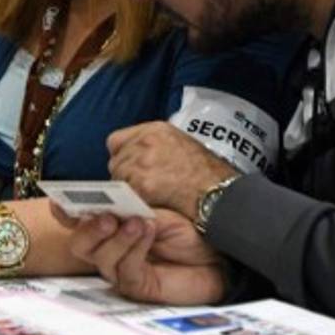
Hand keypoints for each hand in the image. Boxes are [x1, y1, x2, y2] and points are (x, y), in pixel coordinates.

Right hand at [67, 208, 225, 304]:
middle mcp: (110, 248)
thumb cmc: (188, 228)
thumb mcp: (157, 209)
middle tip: (107, 215)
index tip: (60, 202)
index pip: (79, 220)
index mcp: (111, 225)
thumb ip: (130, 207)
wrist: (218, 252)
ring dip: (117, 238)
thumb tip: (107, 201)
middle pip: (80, 244)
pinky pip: (124, 270)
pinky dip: (134, 249)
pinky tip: (148, 232)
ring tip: (139, 222)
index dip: (66, 212)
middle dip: (88, 228)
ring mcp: (121, 269)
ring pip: (100, 258)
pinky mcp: (136, 286)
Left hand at [108, 122, 235, 218]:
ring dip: (129, 190)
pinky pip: (127, 196)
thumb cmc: (206, 174)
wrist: (218, 192)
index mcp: (154, 130)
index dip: (122, 157)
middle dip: (125, 175)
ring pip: (119, 180)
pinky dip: (135, 202)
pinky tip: (151, 204)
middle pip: (115, 162)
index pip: (116, 141)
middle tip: (142, 187)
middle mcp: (144, 142)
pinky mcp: (142, 185)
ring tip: (150, 197)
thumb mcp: (181, 144)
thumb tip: (135, 155)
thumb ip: (155, 145)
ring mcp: (141, 163)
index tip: (131, 167)